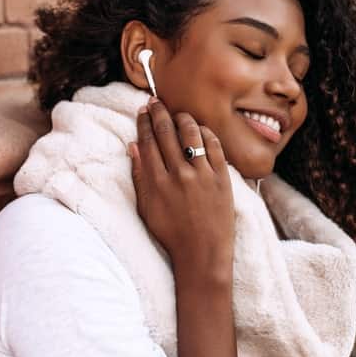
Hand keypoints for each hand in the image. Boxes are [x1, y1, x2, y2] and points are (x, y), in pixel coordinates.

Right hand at [127, 97, 234, 278]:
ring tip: (178, 114)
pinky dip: (205, 133)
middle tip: (155, 102)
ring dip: (182, 118)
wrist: (202, 254)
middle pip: (166, 132)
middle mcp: (178, 175)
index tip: (142, 111)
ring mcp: (202, 175)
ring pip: (190, 133)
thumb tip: (133, 147)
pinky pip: (214, 145)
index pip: (147, 141)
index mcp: (157, 182)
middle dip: (159, 112)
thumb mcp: (147, 208)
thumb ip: (140, 177)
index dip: (143, 122)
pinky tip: (200, 129)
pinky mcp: (222, 178)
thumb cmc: (171, 234)